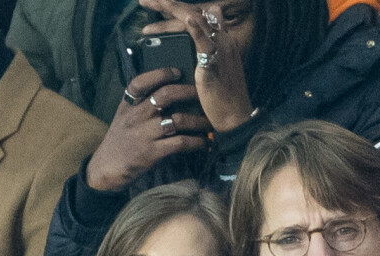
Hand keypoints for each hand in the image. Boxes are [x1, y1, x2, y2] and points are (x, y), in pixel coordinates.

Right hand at [86, 68, 210, 190]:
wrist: (107, 169)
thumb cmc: (121, 142)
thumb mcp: (125, 119)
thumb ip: (141, 107)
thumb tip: (171, 97)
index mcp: (128, 105)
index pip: (141, 82)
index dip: (160, 74)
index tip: (177, 72)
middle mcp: (136, 116)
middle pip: (166, 95)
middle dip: (189, 93)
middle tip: (204, 96)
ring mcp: (145, 134)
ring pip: (178, 120)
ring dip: (199, 121)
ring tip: (211, 123)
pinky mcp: (153, 152)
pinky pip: (180, 142)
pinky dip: (196, 142)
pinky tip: (205, 143)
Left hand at [140, 0, 253, 131]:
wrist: (235, 120)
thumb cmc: (223, 101)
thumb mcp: (212, 74)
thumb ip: (202, 59)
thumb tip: (191, 49)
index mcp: (223, 42)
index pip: (198, 16)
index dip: (177, 9)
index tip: (157, 5)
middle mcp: (223, 41)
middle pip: (194, 13)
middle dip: (168, 4)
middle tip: (145, 0)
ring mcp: (220, 51)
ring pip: (196, 22)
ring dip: (173, 9)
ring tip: (153, 2)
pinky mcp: (214, 65)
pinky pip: (205, 43)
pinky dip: (195, 30)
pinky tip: (186, 20)